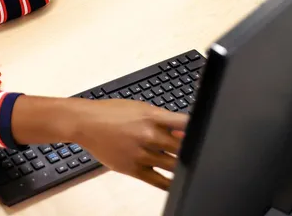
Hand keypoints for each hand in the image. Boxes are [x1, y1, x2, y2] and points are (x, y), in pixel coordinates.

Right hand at [73, 98, 188, 188]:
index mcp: (153, 117)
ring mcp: (142, 154)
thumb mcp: (140, 108)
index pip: (185, 123)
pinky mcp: (133, 168)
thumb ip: (162, 119)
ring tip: (187, 166)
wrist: (86, 123)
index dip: (198, 129)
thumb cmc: (112, 113)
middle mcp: (149, 135)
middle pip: (183, 147)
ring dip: (182, 166)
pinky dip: (170, 183)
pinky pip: (158, 181)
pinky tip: (176, 182)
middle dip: (190, 150)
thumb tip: (183, 130)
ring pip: (173, 165)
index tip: (204, 134)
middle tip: (197, 153)